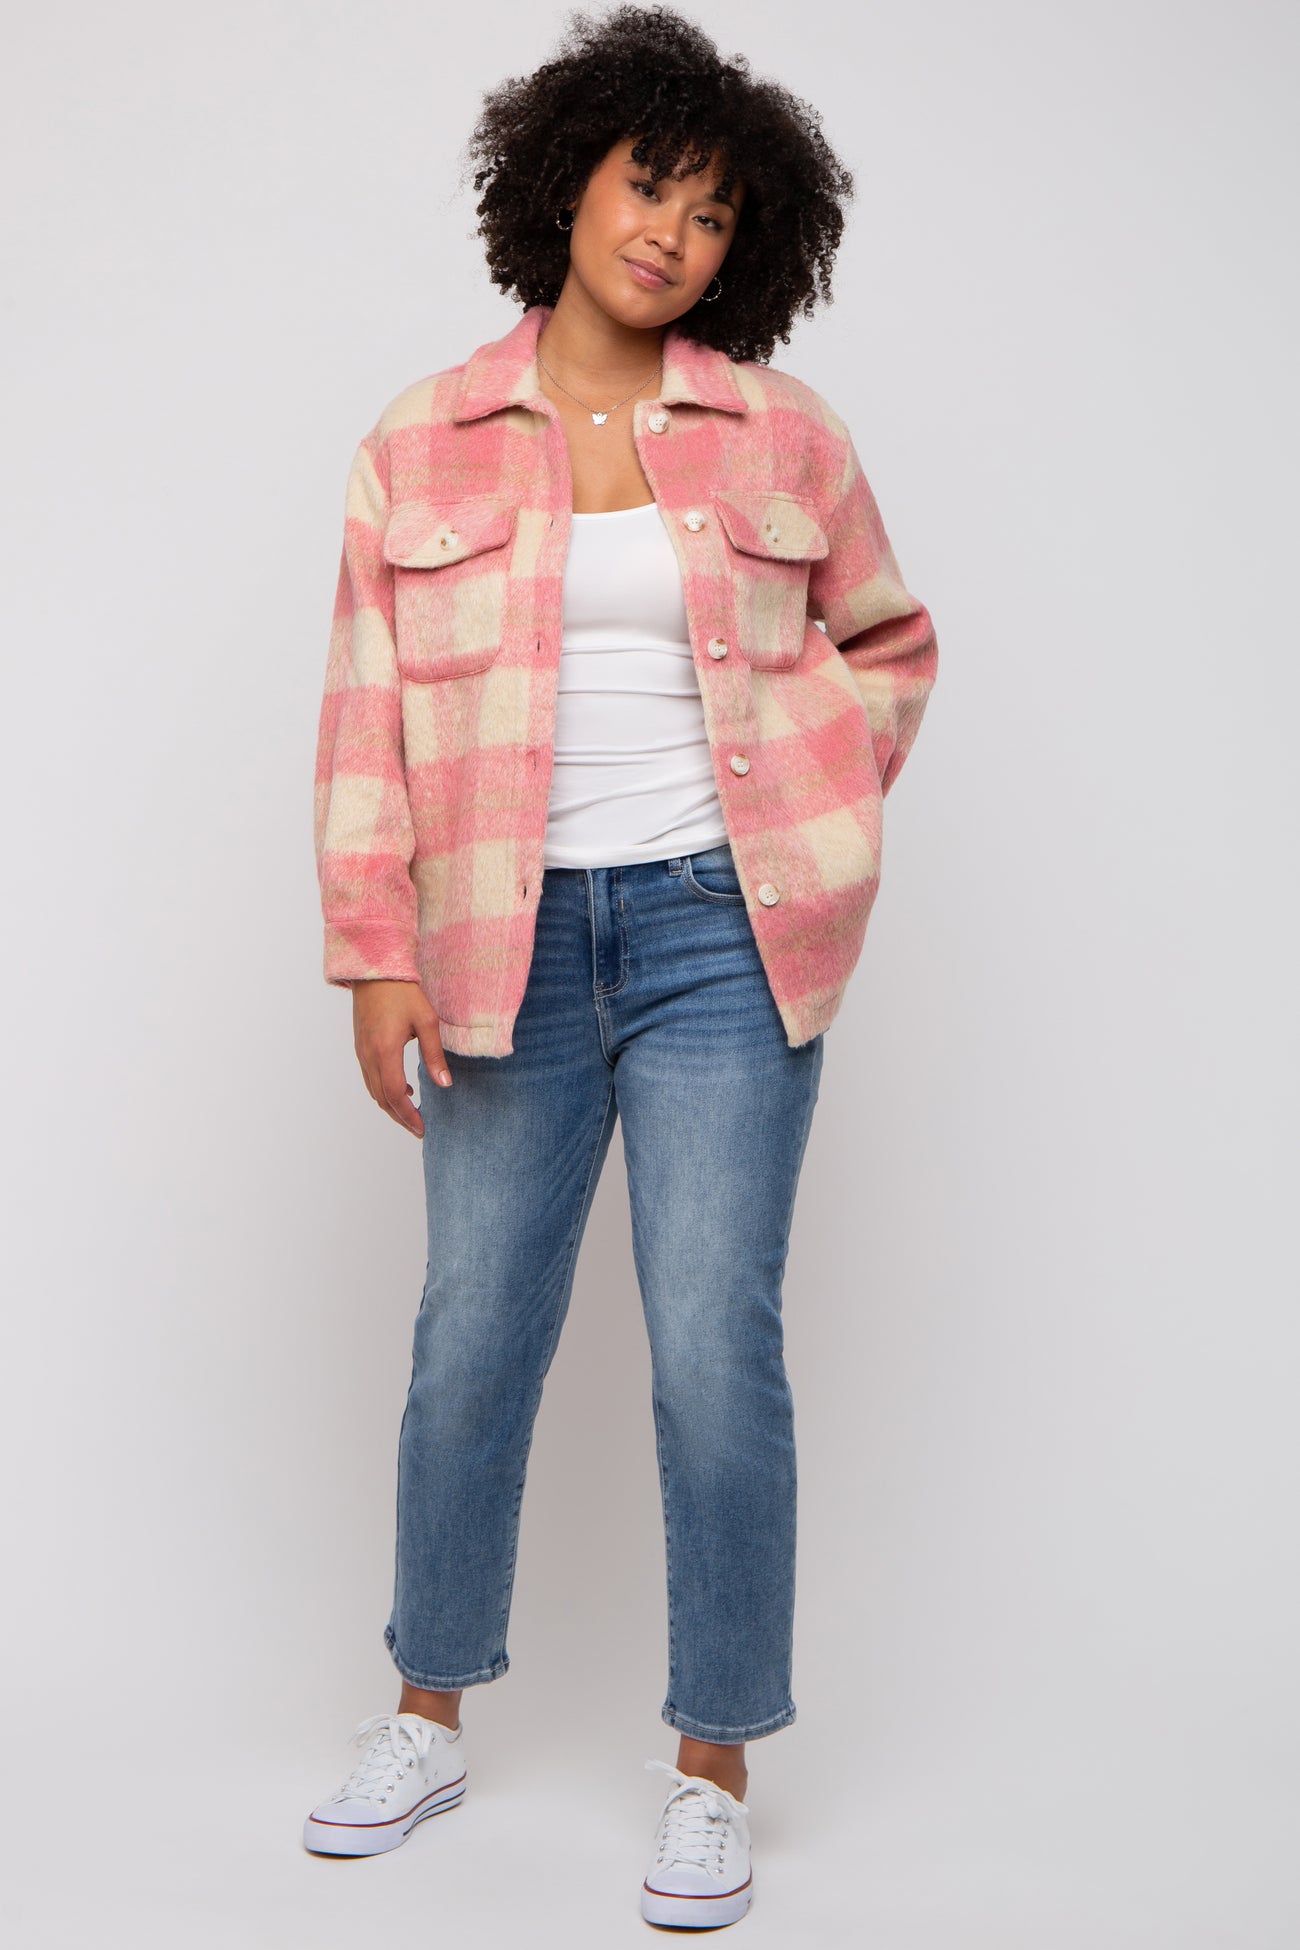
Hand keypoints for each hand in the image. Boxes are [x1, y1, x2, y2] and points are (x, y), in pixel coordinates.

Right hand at [349, 979, 451, 1137]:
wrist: (375, 970)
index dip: (409, 1115)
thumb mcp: (426, 1021)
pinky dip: (383, 1091)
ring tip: (411, 1114)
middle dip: (400, 1117)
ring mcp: (361, 1051)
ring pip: (373, 1090)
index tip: (422, 1128)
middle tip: (418, 1128)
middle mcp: (369, 1055)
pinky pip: (370, 1078)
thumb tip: (444, 1083)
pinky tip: (403, 1089)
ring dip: (391, 1106)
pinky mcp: (360, 1046)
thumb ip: (434, 1054)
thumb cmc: (402, 992)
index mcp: (385, 1051)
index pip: (396, 1094)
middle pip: (382, 1098)